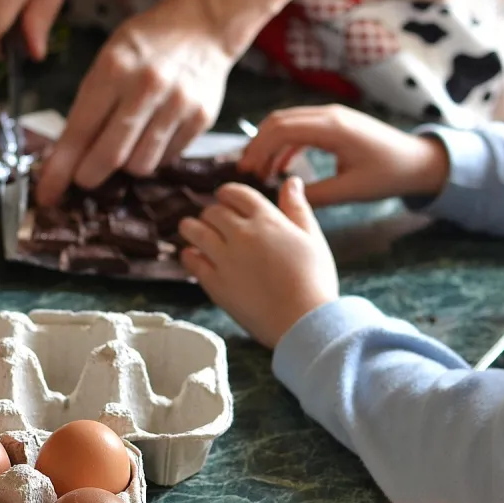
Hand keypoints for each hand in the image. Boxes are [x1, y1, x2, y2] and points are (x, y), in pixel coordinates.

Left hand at [35, 0, 233, 206]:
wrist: (202, 24)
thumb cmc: (145, 44)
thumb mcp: (108, 60)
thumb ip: (88, 106)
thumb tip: (64, 158)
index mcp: (114, 69)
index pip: (80, 131)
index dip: (60, 169)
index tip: (47, 194)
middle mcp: (146, 87)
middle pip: (110, 157)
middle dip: (89, 176)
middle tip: (84, 177)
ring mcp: (177, 105)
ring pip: (140, 165)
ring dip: (125, 166)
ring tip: (125, 145)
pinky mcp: (201, 119)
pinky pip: (166, 159)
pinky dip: (153, 156)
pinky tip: (151, 136)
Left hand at [179, 178, 338, 348]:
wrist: (303, 321)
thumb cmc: (314, 281)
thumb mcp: (312, 238)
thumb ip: (297, 208)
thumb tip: (291, 181)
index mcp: (267, 220)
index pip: (236, 193)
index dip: (227, 194)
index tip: (225, 199)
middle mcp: (241, 234)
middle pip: (212, 211)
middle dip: (212, 213)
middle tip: (213, 222)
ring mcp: (224, 258)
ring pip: (193, 230)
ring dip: (191, 228)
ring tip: (192, 231)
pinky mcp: (214, 282)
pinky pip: (190, 260)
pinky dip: (189, 254)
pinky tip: (194, 255)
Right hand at [237, 105, 450, 207]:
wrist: (419, 160)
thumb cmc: (389, 175)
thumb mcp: (351, 190)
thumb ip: (315, 195)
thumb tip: (284, 198)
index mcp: (333, 128)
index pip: (282, 129)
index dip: (258, 149)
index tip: (246, 171)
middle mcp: (329, 115)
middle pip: (278, 120)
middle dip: (257, 144)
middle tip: (245, 172)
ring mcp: (332, 116)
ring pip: (287, 122)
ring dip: (269, 144)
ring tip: (259, 171)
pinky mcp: (334, 124)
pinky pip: (300, 128)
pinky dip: (284, 145)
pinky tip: (279, 167)